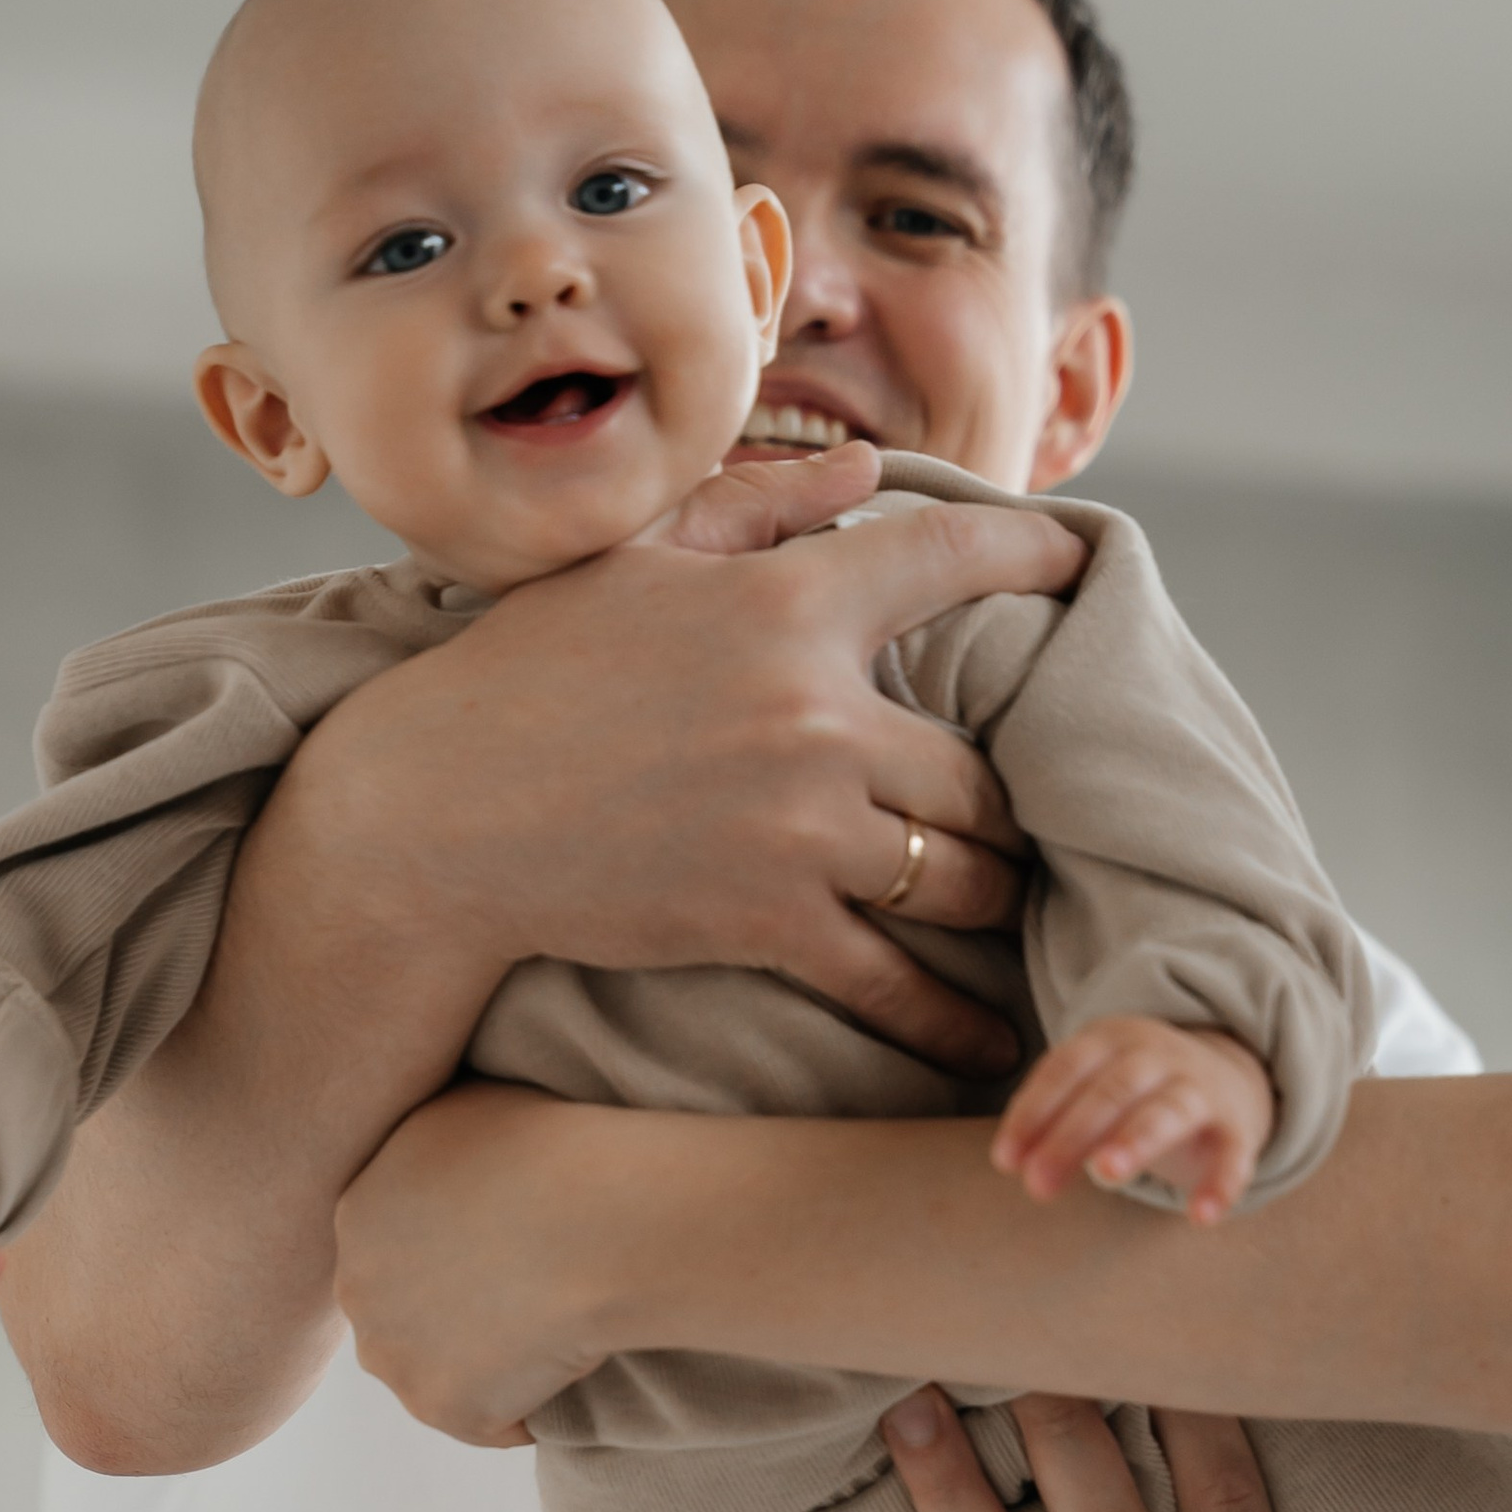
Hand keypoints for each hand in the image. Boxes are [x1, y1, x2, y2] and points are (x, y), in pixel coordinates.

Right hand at [289, 454, 1082, 1078]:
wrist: (433, 818)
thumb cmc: (523, 676)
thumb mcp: (633, 563)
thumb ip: (760, 510)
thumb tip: (863, 470)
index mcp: (789, 602)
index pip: (954, 559)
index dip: (1033, 555)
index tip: (1078, 565)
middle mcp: (816, 713)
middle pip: (984, 767)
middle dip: (1020, 800)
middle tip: (1043, 817)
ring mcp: (799, 827)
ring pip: (963, 873)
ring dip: (998, 898)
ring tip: (1017, 913)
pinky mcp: (766, 923)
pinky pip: (892, 980)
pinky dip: (950, 1016)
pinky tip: (994, 1041)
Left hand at [337, 1086, 641, 1445]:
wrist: (592, 1220)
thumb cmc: (547, 1146)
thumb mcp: (464, 1106)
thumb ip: (430, 1145)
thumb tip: (446, 1157)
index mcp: (356, 1211)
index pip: (391, 1246)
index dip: (448, 1249)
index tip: (504, 1241)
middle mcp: (357, 1290)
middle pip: (400, 1314)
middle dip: (451, 1310)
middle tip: (526, 1292)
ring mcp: (395, 1357)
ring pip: (434, 1373)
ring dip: (482, 1365)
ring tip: (549, 1336)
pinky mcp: (443, 1409)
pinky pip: (487, 1422)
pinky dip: (525, 1410)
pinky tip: (568, 1372)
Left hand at [992, 1016, 1276, 1224]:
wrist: (1227, 1077)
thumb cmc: (1134, 1092)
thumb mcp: (1091, 1089)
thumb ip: (1053, 1119)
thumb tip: (1012, 1162)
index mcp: (1111, 1040)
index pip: (1066, 1068)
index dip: (1033, 1112)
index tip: (1005, 1161)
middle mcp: (1157, 1056)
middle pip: (1111, 1090)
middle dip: (1072, 1135)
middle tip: (1037, 1184)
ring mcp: (1199, 1088)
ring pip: (1168, 1109)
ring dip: (1136, 1139)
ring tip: (1105, 1174)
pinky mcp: (1236, 1126)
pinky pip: (1233, 1153)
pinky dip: (1221, 1182)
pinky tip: (1200, 1216)